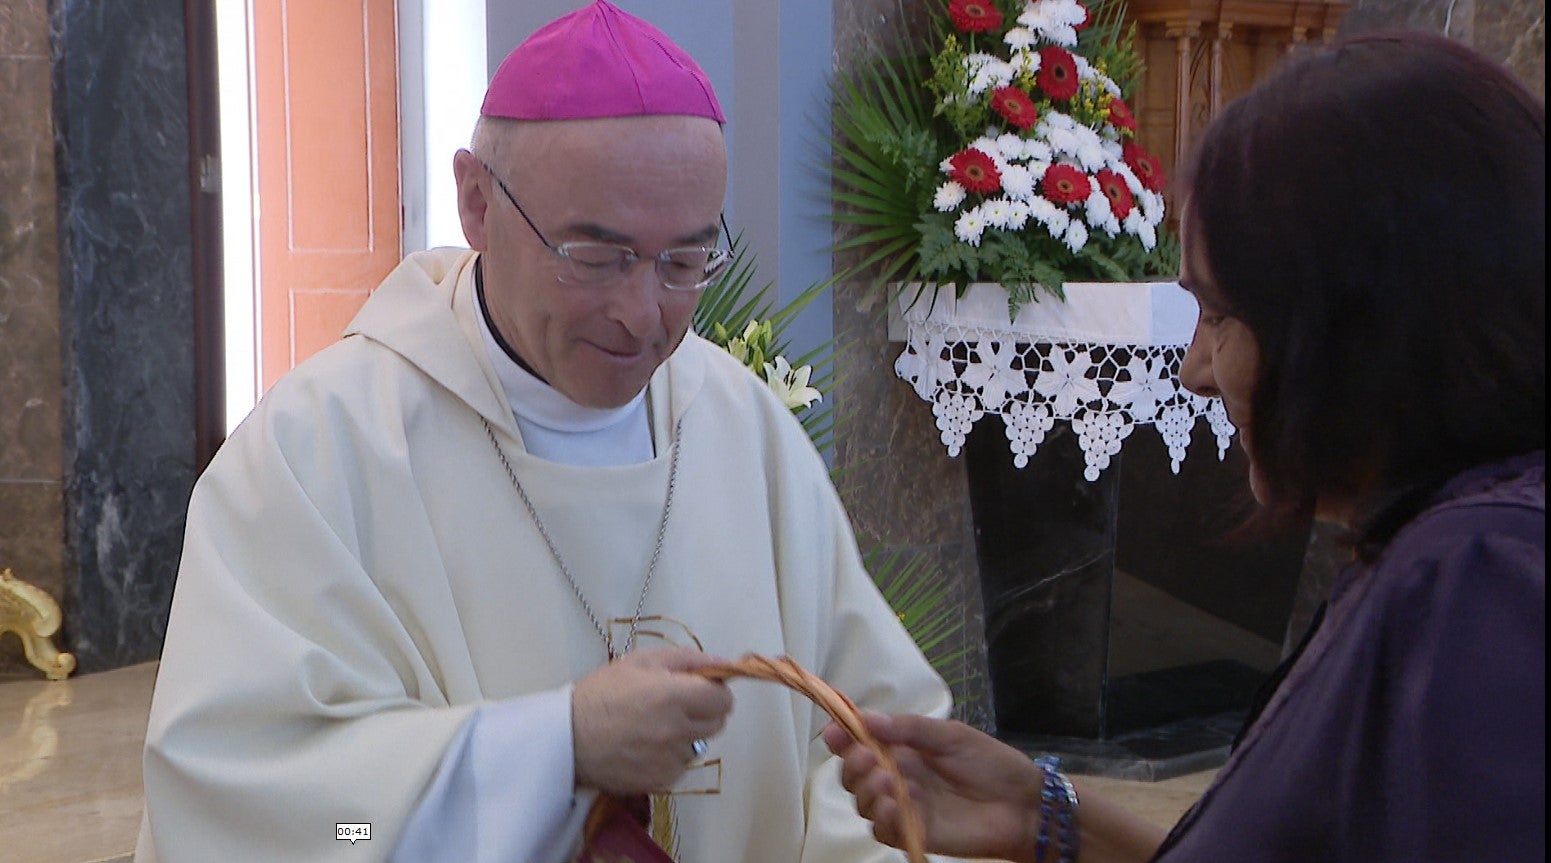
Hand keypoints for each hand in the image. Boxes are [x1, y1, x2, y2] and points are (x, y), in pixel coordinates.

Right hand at [572, 647, 732, 793]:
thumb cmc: (601, 694)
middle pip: (717, 724)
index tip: (698, 688)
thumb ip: (688, 660)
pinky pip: (681, 765)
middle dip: (704, 711)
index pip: (724, 700)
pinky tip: (645, 746)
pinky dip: (671, 756)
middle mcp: (676, 731)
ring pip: (699, 745)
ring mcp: (670, 760)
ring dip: (686, 735)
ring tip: (654, 727)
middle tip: (676, 705)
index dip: (714, 691)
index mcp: (673, 697)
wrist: (567, 738)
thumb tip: (724, 663)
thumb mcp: (641, 661)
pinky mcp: (661, 781)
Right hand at [822, 712, 1045, 862]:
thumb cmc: (990, 763)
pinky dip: (881, 818)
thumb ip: (909, 729)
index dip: (842, 738)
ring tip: (886, 782)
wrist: (1023, 803)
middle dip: (852, 766)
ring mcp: (905, 806)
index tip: (834, 733)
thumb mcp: (950, 735)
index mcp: (903, 750)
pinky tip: (892, 806)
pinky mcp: (916, 832)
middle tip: (868, 758)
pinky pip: (884, 830)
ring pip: (864, 804)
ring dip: (867, 791)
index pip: (860, 743)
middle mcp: (898, 777)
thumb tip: (866, 719)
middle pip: (854, 776)